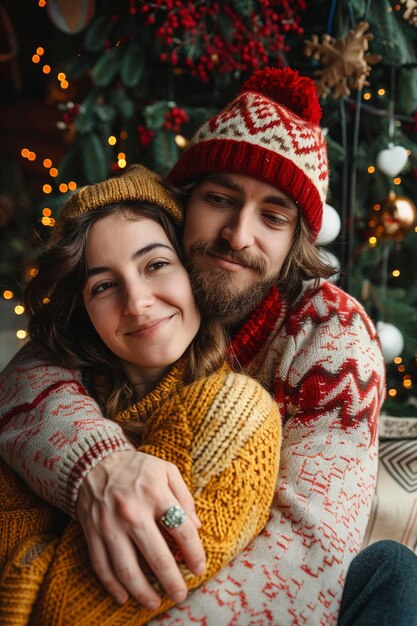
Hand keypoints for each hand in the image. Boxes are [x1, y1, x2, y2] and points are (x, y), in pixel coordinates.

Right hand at [76, 450, 205, 608]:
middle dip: (172, 582)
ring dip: (143, 592)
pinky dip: (112, 586)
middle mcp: (133, 512)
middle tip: (180, 595)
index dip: (195, 553)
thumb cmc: (136, 467)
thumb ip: (184, 496)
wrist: (94, 460)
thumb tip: (196, 527)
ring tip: (154, 602)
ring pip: (127, 569)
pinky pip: (102, 566)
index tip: (199, 568)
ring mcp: (110, 525)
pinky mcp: (92, 533)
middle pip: (157, 557)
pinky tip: (124, 597)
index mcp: (156, 494)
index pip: (182, 531)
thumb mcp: (166, 470)